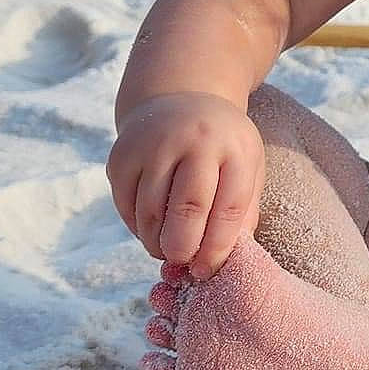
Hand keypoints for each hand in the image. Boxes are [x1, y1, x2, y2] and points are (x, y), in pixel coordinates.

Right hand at [107, 92, 264, 276]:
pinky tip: (151, 229)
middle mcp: (195, 141)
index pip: (229, 208)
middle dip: (183, 248)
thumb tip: (225, 262)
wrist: (180, 98)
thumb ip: (242, 213)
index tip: (207, 271)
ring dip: (157, 243)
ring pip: (150, 212)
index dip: (217, 248)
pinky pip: (126, 206)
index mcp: (235, 148)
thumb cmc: (221, 147)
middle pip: (187, 209)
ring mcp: (154, 145)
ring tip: (168, 250)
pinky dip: (138, 228)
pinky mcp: (122, 155)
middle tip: (182, 264)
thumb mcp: (246, 168)